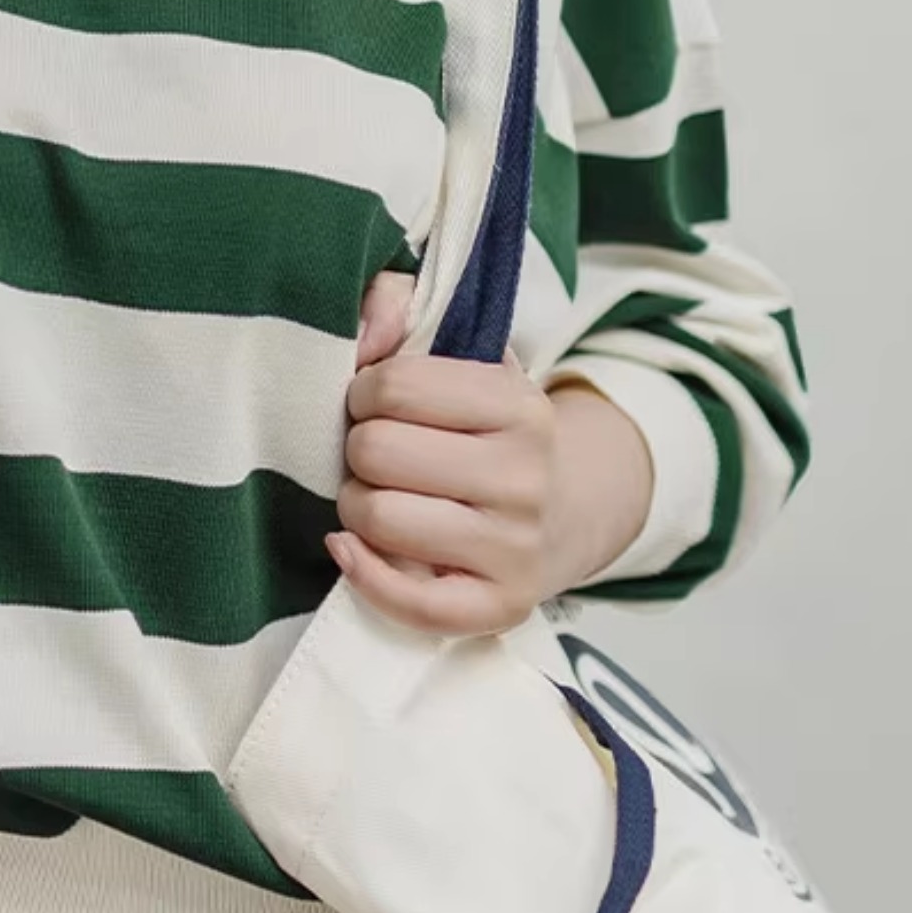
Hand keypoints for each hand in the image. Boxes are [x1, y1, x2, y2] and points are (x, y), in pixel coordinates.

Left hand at [330, 273, 652, 636]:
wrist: (559, 511)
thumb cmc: (482, 429)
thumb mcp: (456, 351)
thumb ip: (397, 305)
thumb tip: (364, 334)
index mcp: (520, 405)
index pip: (394, 385)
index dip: (364, 392)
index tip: (376, 404)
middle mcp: (528, 477)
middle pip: (377, 453)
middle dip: (359, 451)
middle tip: (378, 456)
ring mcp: (517, 547)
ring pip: (379, 520)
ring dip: (356, 507)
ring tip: (379, 497)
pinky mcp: (501, 606)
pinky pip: (407, 602)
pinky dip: (363, 574)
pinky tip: (352, 548)